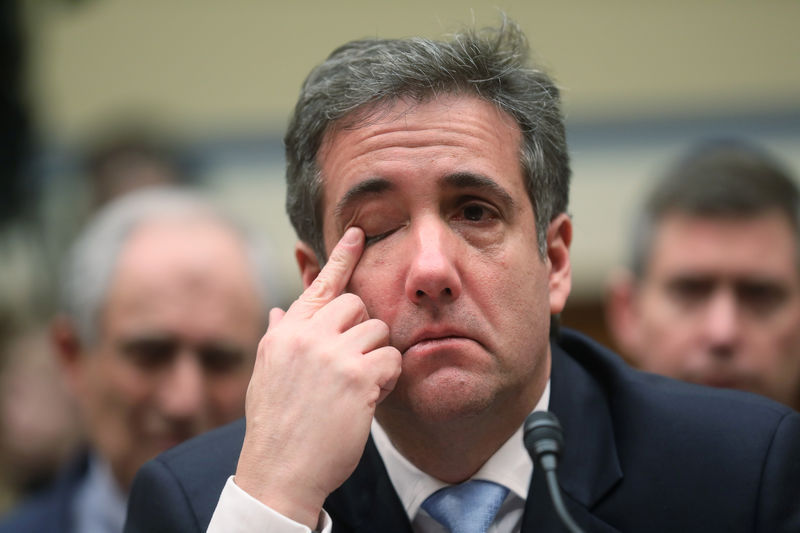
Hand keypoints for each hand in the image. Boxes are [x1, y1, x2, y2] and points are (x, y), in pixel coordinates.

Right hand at [234, 227, 401, 527]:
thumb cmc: (277, 426)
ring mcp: (331, 354)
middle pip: (356, 305)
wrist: (279, 472)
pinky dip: (386, 380)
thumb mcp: (268, 374)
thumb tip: (280, 310)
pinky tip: (366, 399)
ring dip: (375, 358)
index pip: (318, 285)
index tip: (358, 232)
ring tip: (356, 387)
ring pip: (378, 331)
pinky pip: (391, 359)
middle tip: (351, 364)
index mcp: (284, 333)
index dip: (341, 257)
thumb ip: (279, 337)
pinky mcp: (357, 377)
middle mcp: (305, 335)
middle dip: (361, 331)